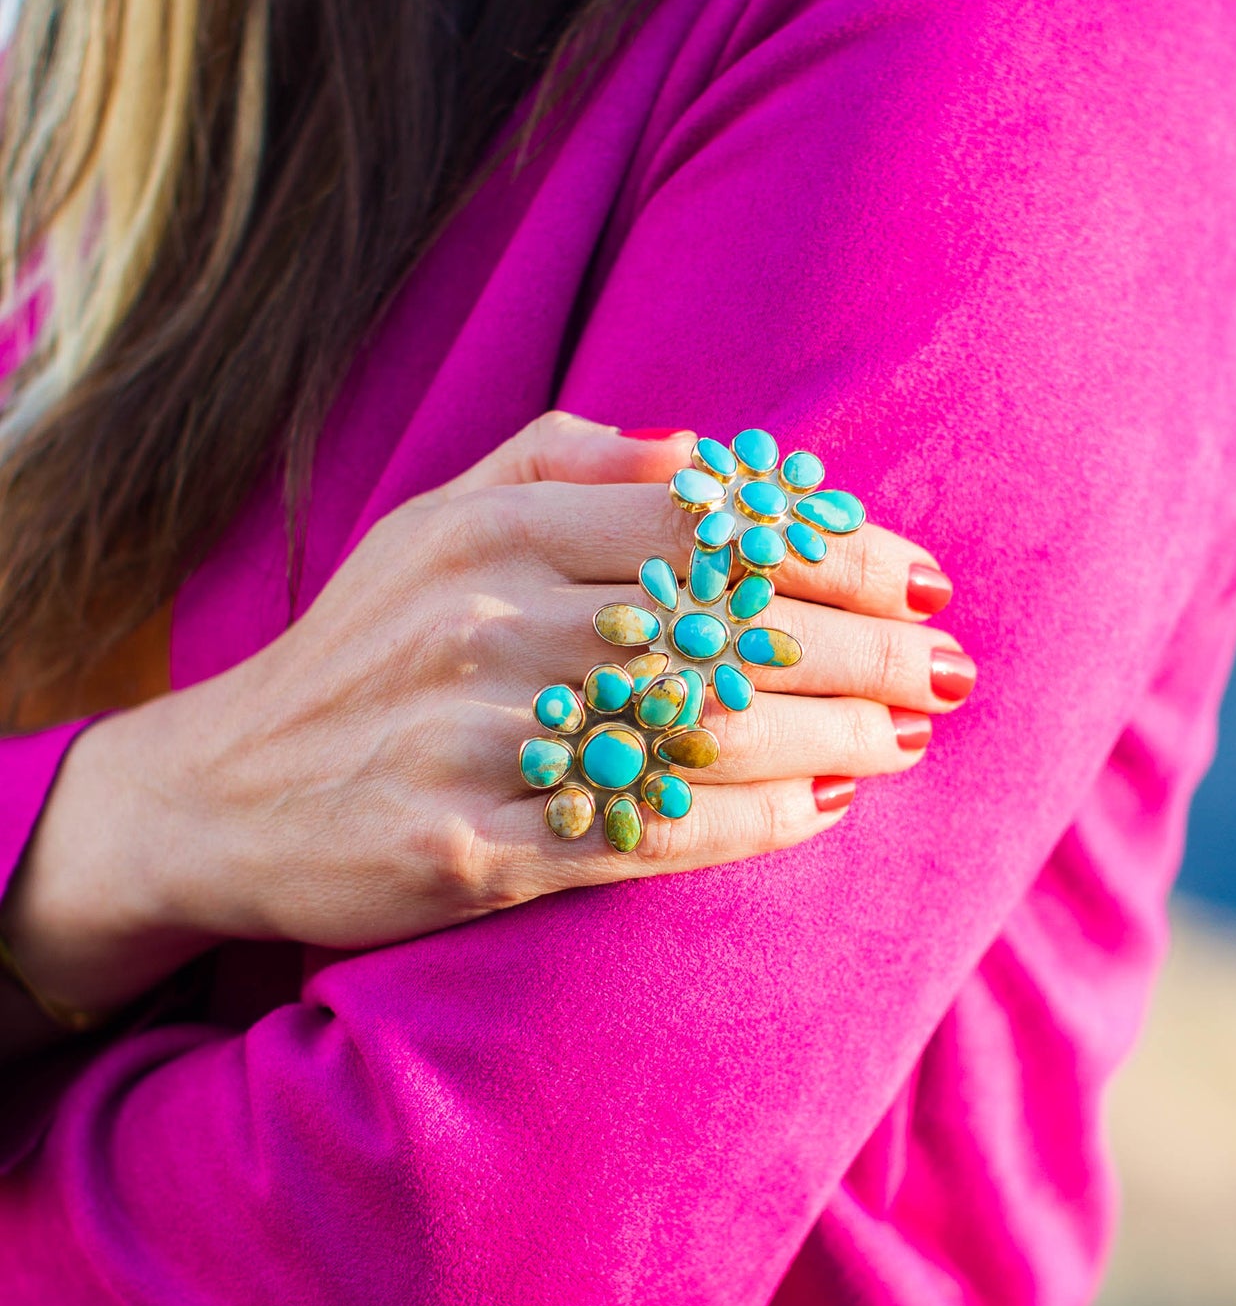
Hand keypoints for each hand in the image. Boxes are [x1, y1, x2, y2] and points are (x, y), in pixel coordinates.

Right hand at [1, 415, 973, 1021]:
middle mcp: (487, 624)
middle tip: (949, 664)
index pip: (707, 527)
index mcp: (492, 531)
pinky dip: (750, 823)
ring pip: (702, 729)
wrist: (215, 796)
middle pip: (726, 624)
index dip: (833, 550)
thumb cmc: (357, 653)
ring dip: (832, 734)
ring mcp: (475, 741)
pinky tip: (820, 809)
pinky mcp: (468, 849)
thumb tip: (707, 456)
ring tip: (908, 736)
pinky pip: (645, 833)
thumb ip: (560, 465)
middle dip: (865, 645)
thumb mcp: (430, 524)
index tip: (918, 573)